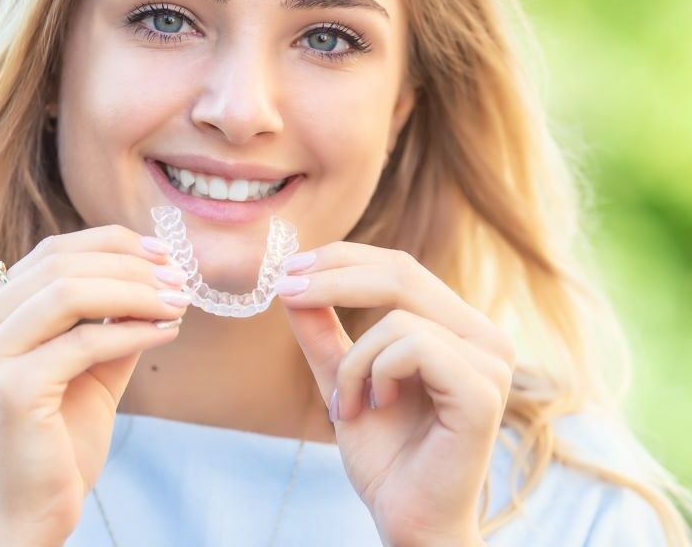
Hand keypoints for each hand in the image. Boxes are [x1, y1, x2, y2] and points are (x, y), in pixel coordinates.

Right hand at [0, 225, 190, 546]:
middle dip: (132, 266)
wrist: (31, 513)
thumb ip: (112, 317)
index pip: (52, 252)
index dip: (113, 243)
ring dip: (137, 292)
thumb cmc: (60, 437)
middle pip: (62, 264)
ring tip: (179, 302)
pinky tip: (168, 332)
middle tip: (180, 278)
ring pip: (71, 293)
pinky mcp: (10, 389)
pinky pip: (86, 341)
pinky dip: (134, 330)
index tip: (163, 252)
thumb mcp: (90, 363)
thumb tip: (160, 274)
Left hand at [277, 242, 514, 546]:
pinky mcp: (483, 390)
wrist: (408, 519)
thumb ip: (322, 332)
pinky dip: (375, 373)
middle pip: (401, 273)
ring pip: (398, 316)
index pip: (399, 267)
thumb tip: (292, 281)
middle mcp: (482, 335)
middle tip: (287, 290)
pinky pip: (412, 346)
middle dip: (334, 277)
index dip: (344, 258)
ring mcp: (490, 362)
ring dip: (353, 361)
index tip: (291, 267)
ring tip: (347, 404)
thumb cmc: (385, 454)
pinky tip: (376, 406)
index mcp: (457, 326)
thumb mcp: (342, 377)